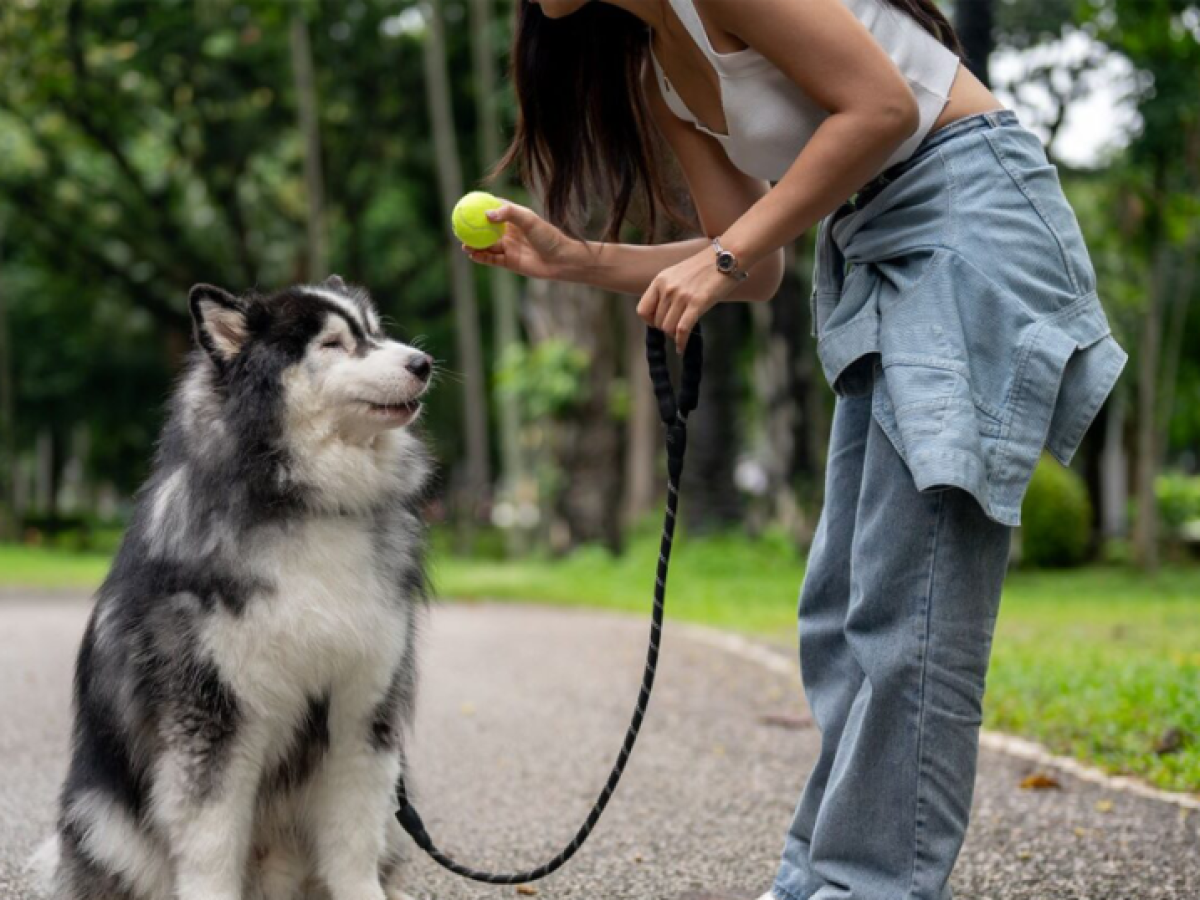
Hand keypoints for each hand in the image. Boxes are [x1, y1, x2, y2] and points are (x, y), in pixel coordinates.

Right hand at [461, 202, 577, 280]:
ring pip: (486, 245)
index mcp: (514, 219)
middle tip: (458, 226)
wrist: (560, 260)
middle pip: (486, 229)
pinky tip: (472, 254)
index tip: (466, 203)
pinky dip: (481, 257)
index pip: (494, 209)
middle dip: (472, 228)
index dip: (480, 206)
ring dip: (474, 245)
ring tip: (463, 243)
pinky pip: (491, 259)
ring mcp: (509, 248)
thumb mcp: (529, 219)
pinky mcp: (509, 262)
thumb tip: (487, 214)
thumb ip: (508, 213)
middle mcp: (509, 233)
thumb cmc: (548, 236)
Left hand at [637, 246, 737, 351]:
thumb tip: (663, 313)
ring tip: (682, 334)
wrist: (728, 256)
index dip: (650, 321)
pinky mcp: (697, 303)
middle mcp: (668, 288)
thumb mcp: (679, 274)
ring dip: (675, 335)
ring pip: (669, 328)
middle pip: (658, 323)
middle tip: (678, 328)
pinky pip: (682, 330)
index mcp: (660, 280)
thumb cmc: (706, 267)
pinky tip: (682, 349)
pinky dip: (681, 343)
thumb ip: (668, 290)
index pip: (643, 310)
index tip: (660, 323)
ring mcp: (682, 296)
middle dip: (667, 329)